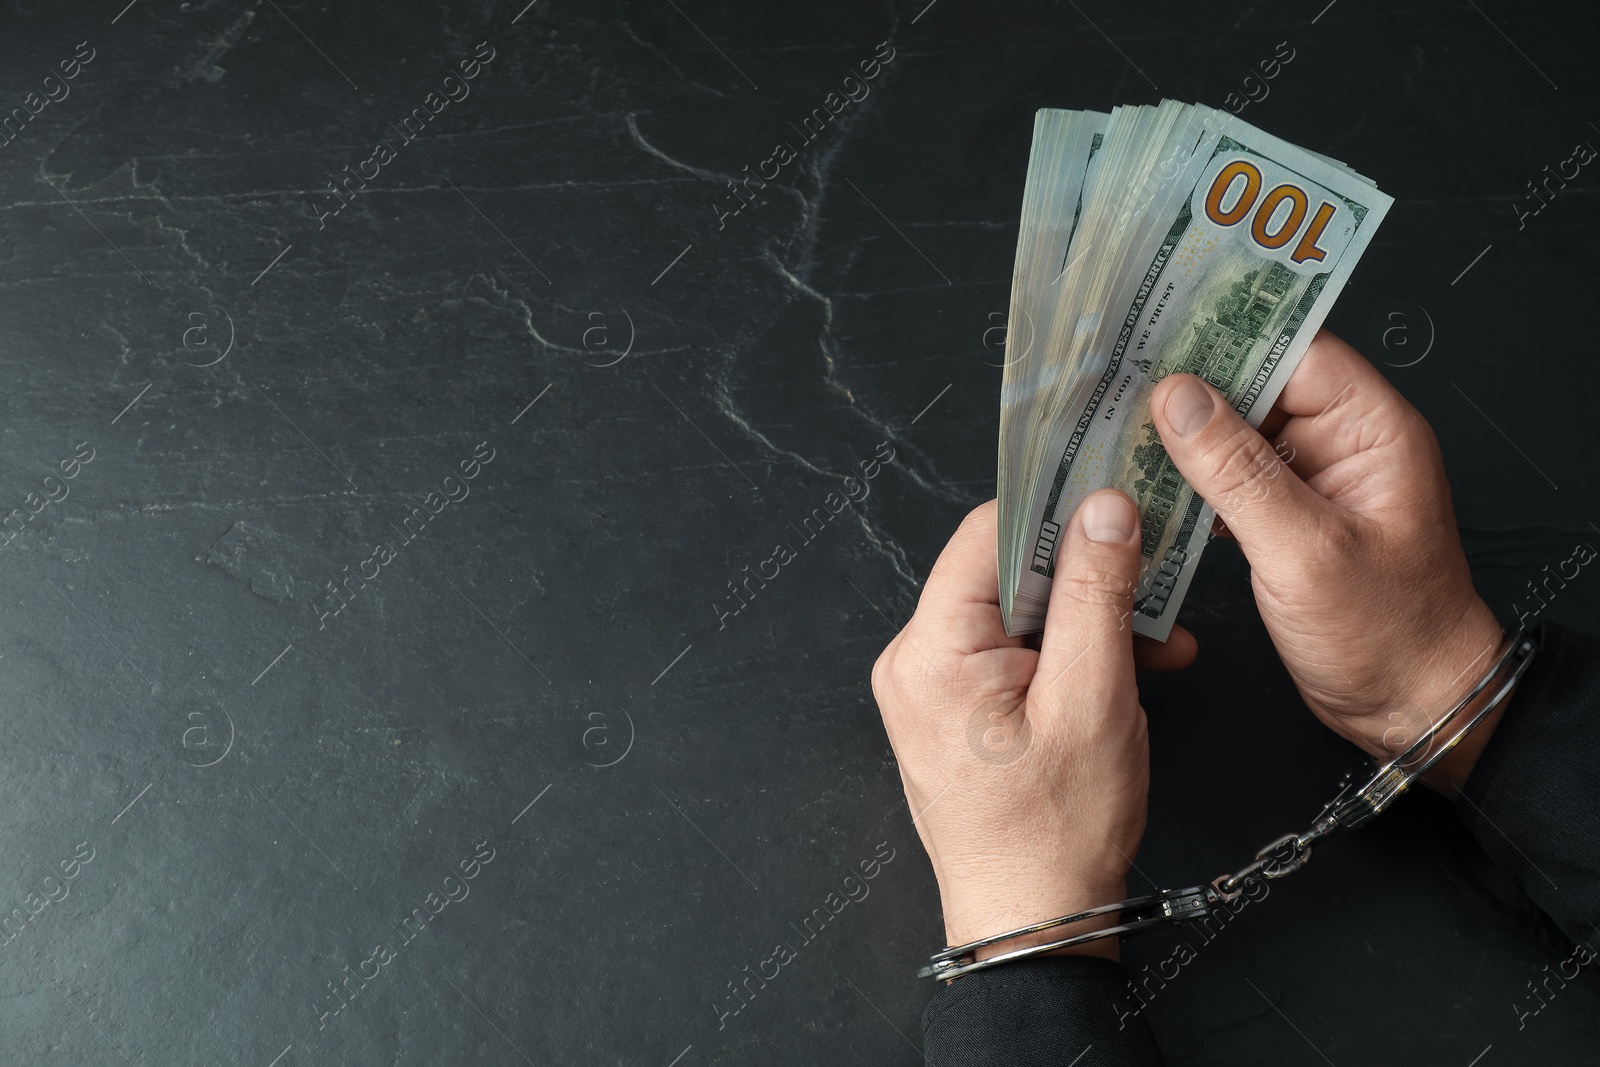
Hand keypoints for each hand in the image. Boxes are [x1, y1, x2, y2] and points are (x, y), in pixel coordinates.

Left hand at [871, 492, 1188, 959]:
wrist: (1035, 923)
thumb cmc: (1055, 832)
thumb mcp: (1093, 698)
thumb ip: (1097, 593)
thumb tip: (1103, 508)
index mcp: (930, 651)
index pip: (986, 534)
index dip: (1055, 509)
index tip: (1116, 497)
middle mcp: (916, 661)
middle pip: (1005, 572)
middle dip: (1088, 575)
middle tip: (1155, 575)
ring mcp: (933, 687)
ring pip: (1020, 613)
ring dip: (1092, 619)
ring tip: (1159, 645)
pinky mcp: (958, 708)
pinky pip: (1017, 652)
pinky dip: (1073, 654)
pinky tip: (1132, 668)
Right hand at [1150, 331, 1503, 789]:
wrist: (1414, 707)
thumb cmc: (1389, 634)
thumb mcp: (1306, 549)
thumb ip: (1238, 472)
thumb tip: (1178, 399)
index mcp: (1370, 429)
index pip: (1292, 351)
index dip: (1225, 335)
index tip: (1157, 330)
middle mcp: (1342, 444)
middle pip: (1255, 387)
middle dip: (1188, 385)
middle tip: (1115, 379)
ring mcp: (1312, 482)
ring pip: (1234, 434)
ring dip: (1181, 437)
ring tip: (1114, 429)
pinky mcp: (1287, 520)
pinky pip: (1229, 481)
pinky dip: (1189, 482)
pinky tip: (1143, 485)